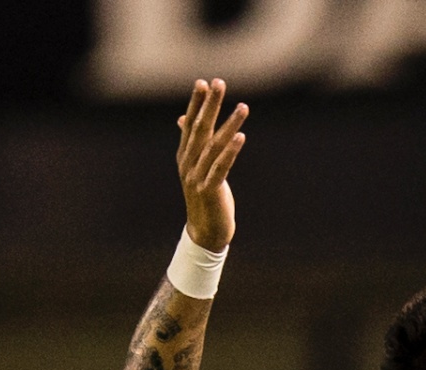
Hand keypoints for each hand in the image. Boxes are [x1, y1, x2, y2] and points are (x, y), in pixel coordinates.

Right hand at [176, 78, 247, 251]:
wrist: (206, 231)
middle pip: (200, 129)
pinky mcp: (209, 190)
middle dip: (210, 105)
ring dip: (229, 124)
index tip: (203, 82)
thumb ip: (192, 144)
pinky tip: (241, 136)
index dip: (196, 103)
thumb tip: (183, 119)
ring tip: (243, 107)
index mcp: (185, 156)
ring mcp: (197, 176)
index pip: (190, 124)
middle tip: (219, 83)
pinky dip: (231, 151)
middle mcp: (188, 163)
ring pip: (214, 145)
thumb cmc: (205, 198)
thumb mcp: (196, 168)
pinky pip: (221, 167)